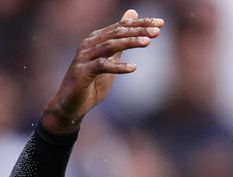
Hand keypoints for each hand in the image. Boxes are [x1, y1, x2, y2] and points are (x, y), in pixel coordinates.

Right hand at [41, 9, 163, 134]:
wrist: (72, 105)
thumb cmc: (93, 82)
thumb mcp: (111, 59)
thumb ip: (122, 40)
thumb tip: (132, 15)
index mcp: (97, 38)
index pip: (121, 26)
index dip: (141, 23)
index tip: (161, 23)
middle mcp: (89, 44)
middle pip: (117, 33)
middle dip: (138, 31)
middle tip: (157, 31)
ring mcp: (84, 57)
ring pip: (109, 45)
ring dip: (129, 43)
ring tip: (147, 43)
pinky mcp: (82, 72)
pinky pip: (102, 66)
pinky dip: (118, 66)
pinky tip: (133, 68)